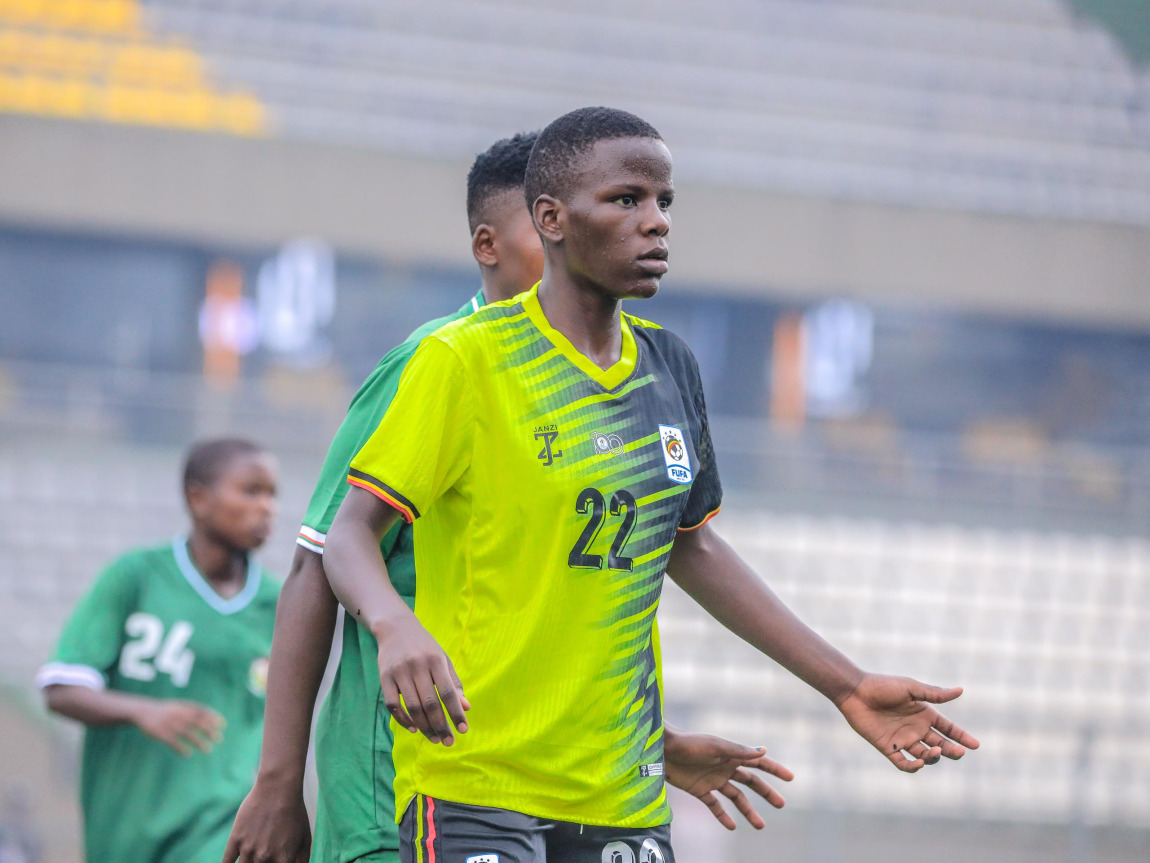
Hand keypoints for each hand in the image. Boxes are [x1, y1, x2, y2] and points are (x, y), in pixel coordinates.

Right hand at [133, 699, 224, 755]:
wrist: (142, 711)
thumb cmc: (165, 710)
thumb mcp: (179, 706)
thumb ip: (193, 710)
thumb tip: (213, 717)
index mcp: (183, 707)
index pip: (201, 711)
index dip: (213, 717)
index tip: (222, 725)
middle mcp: (178, 714)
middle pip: (197, 722)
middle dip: (209, 730)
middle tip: (219, 739)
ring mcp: (169, 724)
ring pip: (187, 733)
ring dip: (198, 742)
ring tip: (208, 749)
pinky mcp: (160, 733)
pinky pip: (173, 742)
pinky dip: (181, 748)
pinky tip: (188, 754)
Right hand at [221, 776, 310, 862]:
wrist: (278, 788)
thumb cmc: (295, 812)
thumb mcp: (304, 837)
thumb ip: (302, 861)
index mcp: (284, 859)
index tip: (275, 862)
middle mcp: (265, 856)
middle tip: (264, 857)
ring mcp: (248, 848)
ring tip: (252, 860)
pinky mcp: (236, 838)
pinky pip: (227, 862)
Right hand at [376, 615, 469, 745]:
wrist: (396, 628)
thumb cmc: (425, 647)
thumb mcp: (443, 659)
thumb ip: (454, 683)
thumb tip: (466, 708)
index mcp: (436, 661)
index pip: (448, 692)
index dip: (456, 713)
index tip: (463, 730)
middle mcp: (417, 666)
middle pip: (430, 703)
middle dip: (440, 726)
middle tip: (448, 742)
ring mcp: (399, 672)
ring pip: (412, 707)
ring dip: (424, 727)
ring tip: (434, 739)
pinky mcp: (384, 678)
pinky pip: (392, 705)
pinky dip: (403, 720)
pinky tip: (414, 728)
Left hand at [664, 729, 792, 829]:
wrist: (662, 750)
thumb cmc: (689, 744)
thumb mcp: (715, 747)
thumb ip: (738, 751)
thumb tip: (764, 751)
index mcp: (731, 754)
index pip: (758, 762)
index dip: (775, 769)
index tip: (791, 778)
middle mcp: (725, 767)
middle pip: (751, 782)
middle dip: (766, 793)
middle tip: (781, 805)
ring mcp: (713, 779)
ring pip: (736, 797)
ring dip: (748, 810)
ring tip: (761, 826)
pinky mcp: (699, 790)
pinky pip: (715, 805)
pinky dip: (723, 816)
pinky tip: (732, 826)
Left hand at [835, 673, 979, 772]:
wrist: (855, 692)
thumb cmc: (882, 686)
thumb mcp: (910, 688)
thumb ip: (934, 694)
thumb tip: (960, 691)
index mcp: (924, 713)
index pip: (948, 728)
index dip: (962, 737)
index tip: (975, 745)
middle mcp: (916, 728)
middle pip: (941, 744)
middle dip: (952, 750)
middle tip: (959, 752)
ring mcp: (903, 739)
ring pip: (925, 755)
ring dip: (934, 756)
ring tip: (936, 749)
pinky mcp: (888, 748)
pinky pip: (904, 763)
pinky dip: (913, 767)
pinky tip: (919, 762)